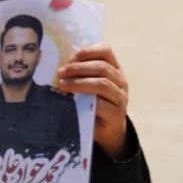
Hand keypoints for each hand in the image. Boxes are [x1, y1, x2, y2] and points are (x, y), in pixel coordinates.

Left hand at [57, 43, 129, 158]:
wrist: (108, 131)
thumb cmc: (96, 105)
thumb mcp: (91, 86)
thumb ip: (82, 75)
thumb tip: (61, 66)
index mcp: (115, 70)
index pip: (106, 52)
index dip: (88, 51)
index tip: (71, 57)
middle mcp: (121, 82)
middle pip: (102, 67)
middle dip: (78, 68)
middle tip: (61, 72)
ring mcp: (120, 98)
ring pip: (102, 84)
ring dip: (79, 82)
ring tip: (63, 84)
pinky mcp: (116, 114)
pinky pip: (101, 104)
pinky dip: (85, 99)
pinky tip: (73, 99)